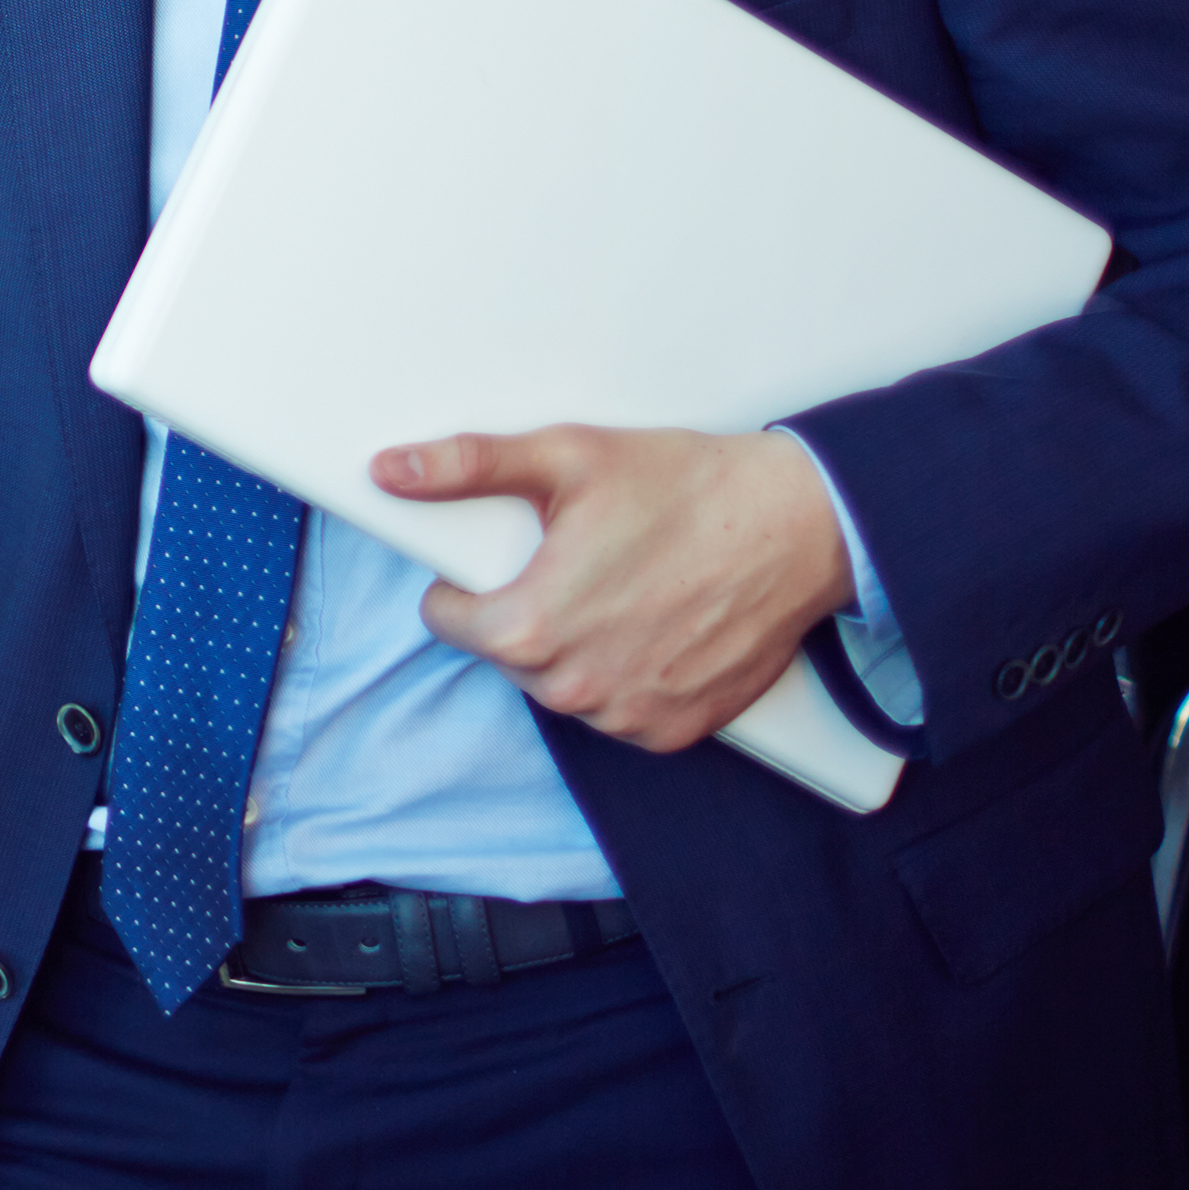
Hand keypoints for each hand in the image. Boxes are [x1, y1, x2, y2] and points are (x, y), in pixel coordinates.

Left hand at [376, 424, 855, 752]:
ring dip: (575, 647)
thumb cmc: (687, 488)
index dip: (466, 584)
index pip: (449, 622)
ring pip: (562, 685)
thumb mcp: (565, 458)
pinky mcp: (674, 731)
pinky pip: (619, 709)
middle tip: (576, 562)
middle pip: (507, 654)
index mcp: (532, 629)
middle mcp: (575, 689)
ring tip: (620, 588)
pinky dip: (625, 674)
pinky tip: (654, 624)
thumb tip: (390, 470)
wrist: (798, 527)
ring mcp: (628, 717)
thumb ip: (467, 467)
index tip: (501, 561)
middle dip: (526, 612)